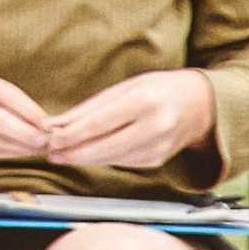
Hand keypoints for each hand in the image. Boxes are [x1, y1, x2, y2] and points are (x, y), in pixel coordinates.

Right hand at [0, 64, 62, 164]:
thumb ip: (0, 98)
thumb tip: (38, 118)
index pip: (6, 94)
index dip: (30, 110)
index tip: (47, 121)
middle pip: (0, 121)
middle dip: (27, 133)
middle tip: (45, 140)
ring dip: (19, 146)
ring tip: (35, 148)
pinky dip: (4, 153)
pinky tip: (16, 152)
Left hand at [32, 67, 217, 175]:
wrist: (199, 106)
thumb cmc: (157, 89)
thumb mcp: (125, 87)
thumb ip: (92, 107)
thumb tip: (57, 124)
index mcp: (145, 101)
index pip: (101, 122)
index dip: (74, 134)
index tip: (51, 138)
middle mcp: (155, 127)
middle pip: (106, 147)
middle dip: (74, 153)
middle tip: (50, 153)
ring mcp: (158, 148)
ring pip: (112, 159)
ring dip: (84, 158)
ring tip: (60, 155)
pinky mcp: (156, 162)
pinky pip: (121, 162)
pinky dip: (102, 159)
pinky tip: (86, 155)